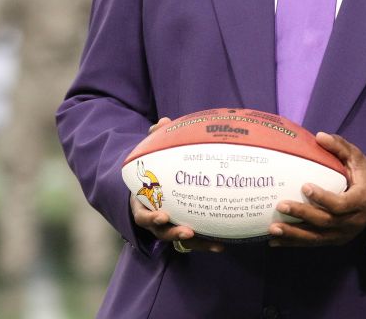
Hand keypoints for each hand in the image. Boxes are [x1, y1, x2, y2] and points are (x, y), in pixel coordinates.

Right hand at [130, 117, 223, 252]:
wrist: (151, 184)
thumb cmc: (153, 169)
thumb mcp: (150, 155)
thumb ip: (155, 139)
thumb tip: (164, 121)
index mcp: (143, 204)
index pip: (142, 216)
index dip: (151, 217)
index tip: (163, 215)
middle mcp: (155, 220)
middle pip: (162, 233)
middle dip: (174, 234)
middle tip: (188, 232)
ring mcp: (169, 228)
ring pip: (180, 241)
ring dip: (196, 243)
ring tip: (213, 243)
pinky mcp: (185, 230)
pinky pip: (195, 240)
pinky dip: (207, 242)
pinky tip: (223, 243)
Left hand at [267, 132, 365, 247]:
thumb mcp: (357, 158)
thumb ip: (340, 147)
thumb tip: (319, 136)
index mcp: (361, 200)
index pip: (341, 204)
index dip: (323, 198)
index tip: (305, 186)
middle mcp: (353, 221)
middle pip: (326, 222)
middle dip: (303, 215)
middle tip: (281, 205)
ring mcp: (344, 234)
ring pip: (317, 237)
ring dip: (294, 234)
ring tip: (273, 229)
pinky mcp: (336, 240)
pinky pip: (314, 242)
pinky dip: (294, 242)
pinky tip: (275, 242)